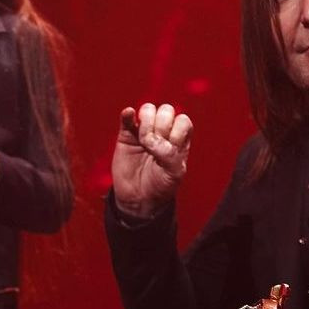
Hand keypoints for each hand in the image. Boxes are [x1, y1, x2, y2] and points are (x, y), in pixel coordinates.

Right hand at [111, 103, 191, 217]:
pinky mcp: (126, 135)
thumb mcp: (174, 174)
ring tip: (143, 141)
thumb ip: (170, 155)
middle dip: (161, 126)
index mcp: (179, 140)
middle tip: (155, 146)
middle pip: (166, 111)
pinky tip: (129, 116)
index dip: (176, 130)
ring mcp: (144, 131)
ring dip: (147, 122)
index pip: (183, 120)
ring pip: (148, 110)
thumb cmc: (161, 186)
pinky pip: (127, 116)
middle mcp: (163, 132)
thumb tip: (154, 139)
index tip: (170, 148)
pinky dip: (128, 113)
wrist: (138, 198)